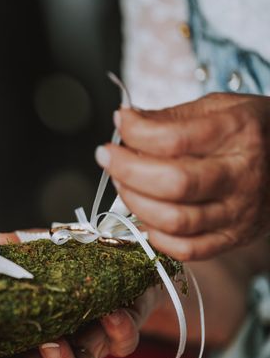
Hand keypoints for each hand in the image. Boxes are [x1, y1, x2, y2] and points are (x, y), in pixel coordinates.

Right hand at [0, 232, 163, 357]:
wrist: (132, 260)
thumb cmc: (78, 260)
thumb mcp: (45, 251)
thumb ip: (20, 251)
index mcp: (30, 325)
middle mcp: (56, 341)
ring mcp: (88, 342)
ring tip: (51, 344)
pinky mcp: (124, 331)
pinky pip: (121, 343)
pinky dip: (114, 329)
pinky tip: (109, 313)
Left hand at [96, 92, 269, 260]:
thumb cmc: (250, 131)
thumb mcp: (219, 107)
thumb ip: (171, 116)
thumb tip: (127, 122)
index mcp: (238, 134)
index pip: (174, 139)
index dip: (136, 132)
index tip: (121, 121)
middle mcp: (241, 176)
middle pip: (173, 183)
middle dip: (127, 170)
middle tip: (107, 156)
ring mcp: (238, 212)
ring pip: (175, 221)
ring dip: (135, 202)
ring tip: (123, 183)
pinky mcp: (233, 238)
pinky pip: (187, 250)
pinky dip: (155, 236)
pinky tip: (144, 214)